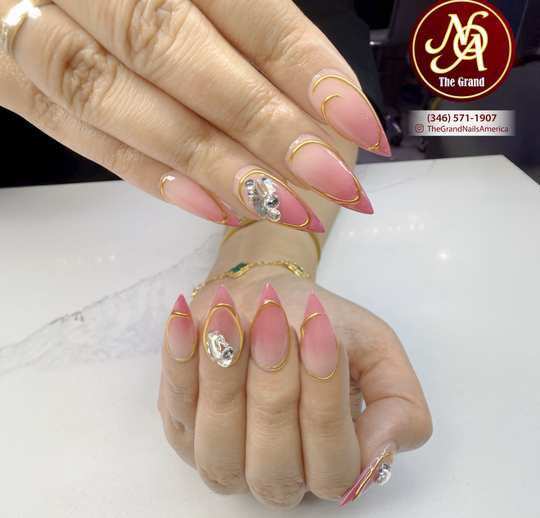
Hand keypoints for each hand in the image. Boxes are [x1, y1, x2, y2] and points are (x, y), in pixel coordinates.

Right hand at [1, 0, 388, 226]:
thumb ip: (234, 9)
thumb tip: (312, 95)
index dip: (299, 61)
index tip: (356, 122)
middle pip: (171, 47)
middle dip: (259, 122)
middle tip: (328, 179)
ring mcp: (17, 19)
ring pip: (114, 95)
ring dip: (207, 160)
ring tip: (279, 204)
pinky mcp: (0, 74)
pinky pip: (71, 128)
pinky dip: (143, 170)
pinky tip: (206, 203)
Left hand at [158, 268, 431, 507]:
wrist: (269, 299)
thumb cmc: (321, 327)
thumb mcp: (378, 353)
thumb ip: (399, 405)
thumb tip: (382, 449)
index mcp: (328, 465)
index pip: (332, 463)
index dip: (327, 400)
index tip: (323, 332)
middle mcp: (273, 474)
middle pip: (273, 459)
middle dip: (275, 386)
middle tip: (275, 320)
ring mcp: (221, 455)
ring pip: (218, 443)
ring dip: (224, 377)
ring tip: (231, 316)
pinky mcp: (181, 425)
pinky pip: (175, 404)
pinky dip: (179, 363)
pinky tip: (189, 323)